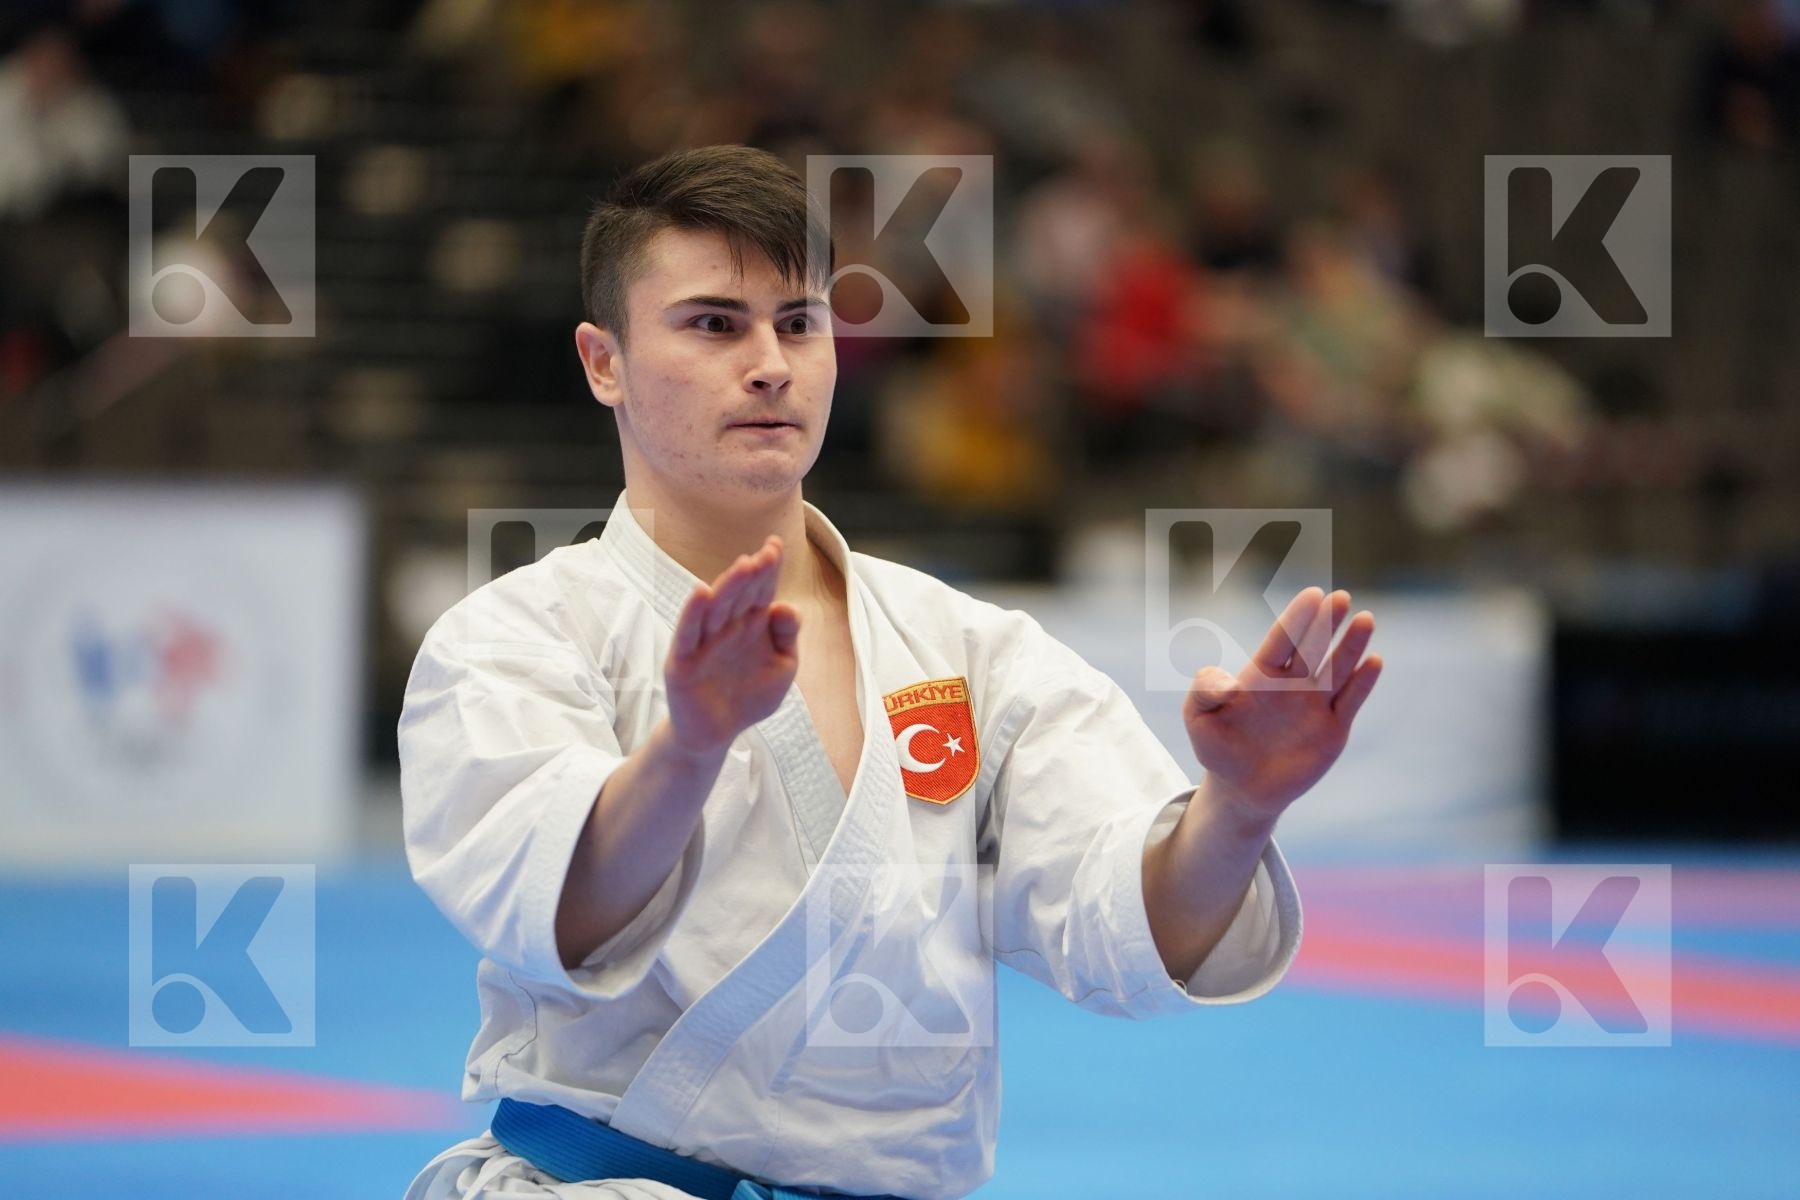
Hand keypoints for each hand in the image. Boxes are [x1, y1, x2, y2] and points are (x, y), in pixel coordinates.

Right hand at [663, 536, 799, 757]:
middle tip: (767, 554)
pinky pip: (688, 634)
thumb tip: (786, 605)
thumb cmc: (749, 697)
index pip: (761, 590)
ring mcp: (703, 641)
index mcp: (752, 624)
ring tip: (745, 565)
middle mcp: (727, 626)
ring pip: (716, 608)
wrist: (717, 734)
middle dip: (754, 573)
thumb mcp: (782, 667)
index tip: (776, 545)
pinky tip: (701, 592)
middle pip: (740, 594)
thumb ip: (787, 636)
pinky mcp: (683, 661)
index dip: (768, 568)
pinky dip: (693, 613)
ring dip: (729, 586)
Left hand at [1181, 587, 1382, 821]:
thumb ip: (1205, 691)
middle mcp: (1293, 682)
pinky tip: (1373, 661)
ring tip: (1365, 620)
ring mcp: (1315, 703)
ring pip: (1338, 668)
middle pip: (1314, 646)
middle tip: (1341, 598)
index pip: (1283, 639)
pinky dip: (1362, 682)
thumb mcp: (1198, 718)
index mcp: (1262, 673)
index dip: (1297, 618)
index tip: (1313, 595)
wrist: (1242, 788)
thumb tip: (1229, 683)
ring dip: (1352, 645)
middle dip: (1327, 622)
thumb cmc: (1217, 747)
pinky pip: (1350, 700)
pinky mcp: (1333, 728)